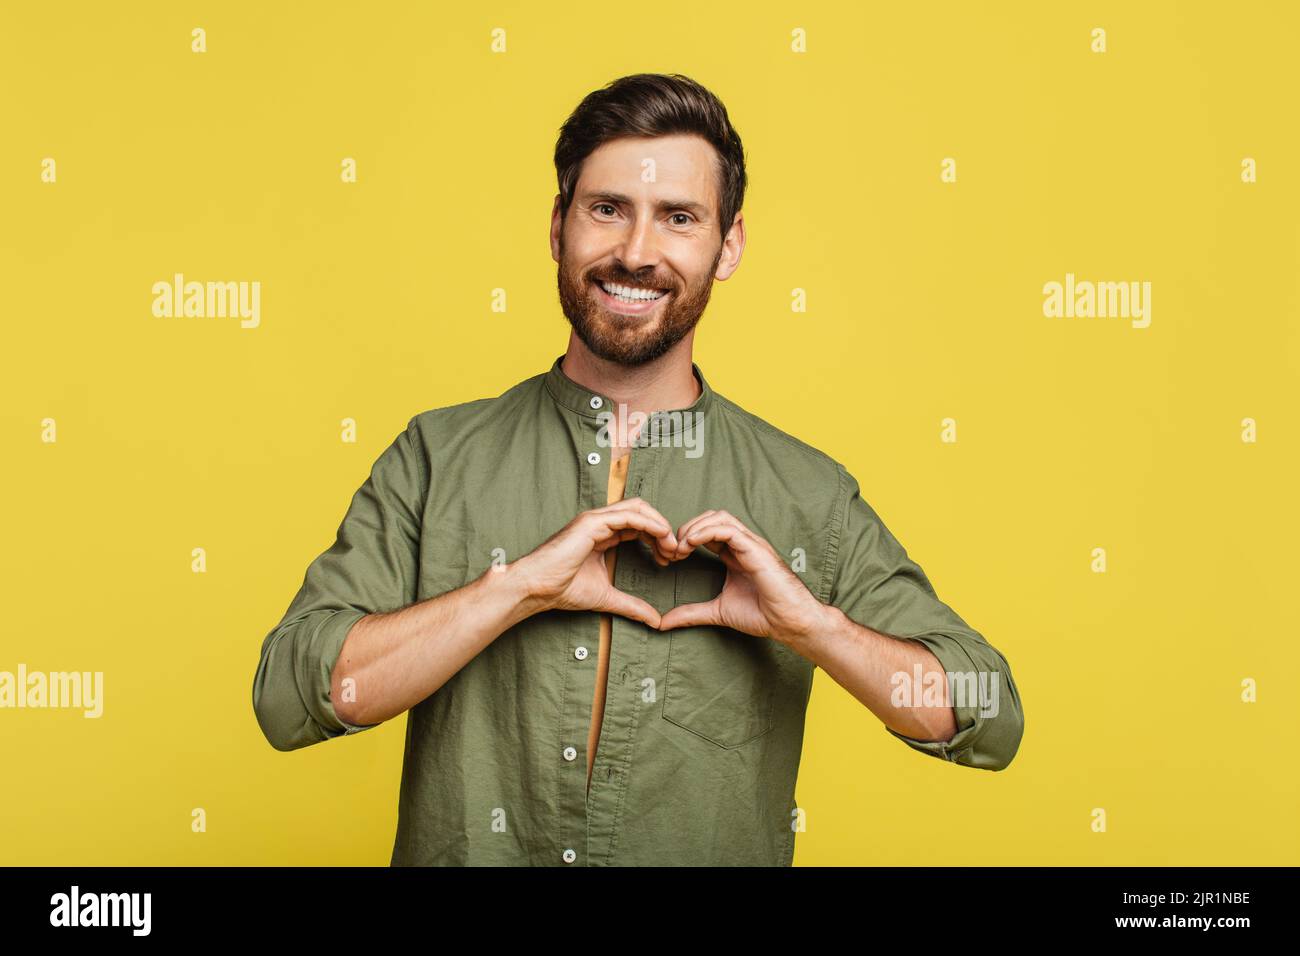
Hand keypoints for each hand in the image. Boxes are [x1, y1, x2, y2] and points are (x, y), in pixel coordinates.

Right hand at [513, 498, 679, 628]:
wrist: (537, 589)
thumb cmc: (562, 589)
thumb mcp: (607, 597)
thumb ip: (632, 606)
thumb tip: (655, 621)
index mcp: (603, 534)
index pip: (638, 526)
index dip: (658, 539)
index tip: (670, 559)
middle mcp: (600, 522)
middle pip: (642, 512)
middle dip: (662, 529)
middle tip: (676, 552)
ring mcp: (595, 519)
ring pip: (638, 508)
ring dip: (659, 524)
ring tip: (671, 546)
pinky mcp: (591, 522)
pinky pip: (628, 515)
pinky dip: (649, 523)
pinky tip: (662, 536)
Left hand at [659, 510, 831, 646]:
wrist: (790, 623)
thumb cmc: (763, 615)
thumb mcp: (718, 612)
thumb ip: (692, 613)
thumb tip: (664, 622)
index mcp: (735, 554)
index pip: (707, 531)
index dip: (686, 538)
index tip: (670, 557)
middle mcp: (743, 544)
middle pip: (711, 517)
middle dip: (687, 528)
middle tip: (672, 550)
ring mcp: (751, 545)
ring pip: (719, 518)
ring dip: (695, 528)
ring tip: (680, 547)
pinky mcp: (756, 550)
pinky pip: (728, 529)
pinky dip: (706, 532)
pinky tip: (692, 544)